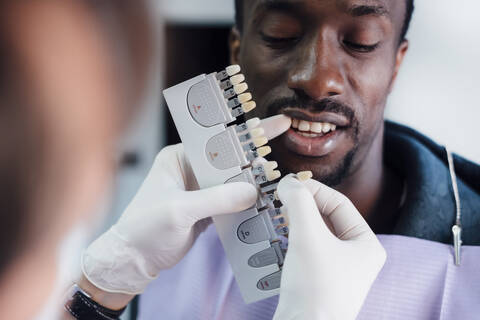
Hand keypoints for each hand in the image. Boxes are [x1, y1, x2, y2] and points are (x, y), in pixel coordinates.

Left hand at [81, 115, 290, 297]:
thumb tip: (252, 192)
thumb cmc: (144, 228)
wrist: (134, 260)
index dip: (246, 133)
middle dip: (254, 160)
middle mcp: (191, 170)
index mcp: (179, 157)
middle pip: (230, 161)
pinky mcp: (207, 209)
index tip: (276, 125)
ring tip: (277, 183)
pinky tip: (264, 203)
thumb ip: (216, 199)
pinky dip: (246, 204)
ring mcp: (200, 190)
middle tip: (279, 160)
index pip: (217, 140)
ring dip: (253, 184)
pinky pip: (232, 202)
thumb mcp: (178, 210)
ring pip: (233, 183)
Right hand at [273, 174, 385, 319]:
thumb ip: (299, 202)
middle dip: (301, 207)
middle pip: (326, 217)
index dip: (313, 191)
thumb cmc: (315, 289)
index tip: (288, 186)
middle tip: (279, 199)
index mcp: (366, 245)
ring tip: (275, 215)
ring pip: (313, 233)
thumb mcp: (308, 236)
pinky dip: (290, 240)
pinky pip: (304, 250)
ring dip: (293, 222)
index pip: (339, 203)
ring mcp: (337, 271)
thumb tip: (289, 182)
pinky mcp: (318, 281)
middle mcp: (355, 257)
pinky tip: (276, 237)